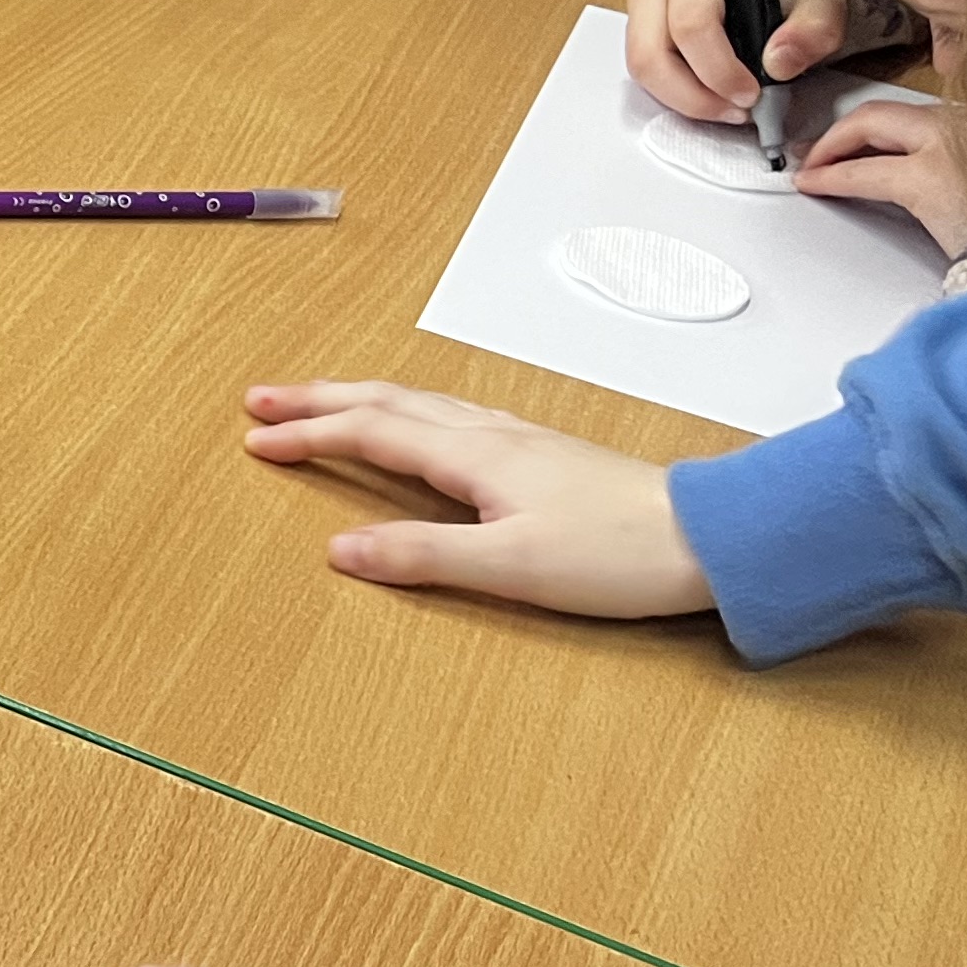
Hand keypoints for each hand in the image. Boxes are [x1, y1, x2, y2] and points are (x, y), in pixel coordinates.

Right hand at [242, 378, 712, 614]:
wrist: (711, 538)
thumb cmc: (618, 555)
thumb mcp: (510, 567)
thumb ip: (422, 556)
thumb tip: (339, 550)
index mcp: (474, 457)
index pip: (370, 435)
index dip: (310, 435)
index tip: (255, 440)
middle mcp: (490, 436)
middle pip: (388, 403)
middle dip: (320, 400)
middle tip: (261, 400)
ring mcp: (519, 441)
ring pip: (420, 403)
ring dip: (360, 399)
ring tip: (322, 401)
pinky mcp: (541, 455)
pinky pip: (451, 416)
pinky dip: (407, 412)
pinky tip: (417, 424)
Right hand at [625, 0, 848, 119]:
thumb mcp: (820, 6)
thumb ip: (811, 30)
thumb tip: (778, 62)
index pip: (690, 25)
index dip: (717, 70)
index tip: (750, 95)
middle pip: (650, 56)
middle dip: (694, 96)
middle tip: (735, 110)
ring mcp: (642, 15)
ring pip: (643, 72)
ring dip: (685, 101)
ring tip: (727, 108)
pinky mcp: (641, 40)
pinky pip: (646, 80)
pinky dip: (678, 98)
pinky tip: (712, 99)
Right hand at [795, 97, 966, 256]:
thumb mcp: (937, 236)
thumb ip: (895, 207)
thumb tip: (857, 191)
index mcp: (934, 171)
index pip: (861, 170)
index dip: (825, 177)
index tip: (809, 182)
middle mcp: (955, 135)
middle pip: (872, 119)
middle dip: (834, 139)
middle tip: (813, 159)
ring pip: (899, 110)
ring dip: (865, 129)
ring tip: (844, 148)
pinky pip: (927, 115)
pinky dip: (898, 128)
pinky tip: (888, 144)